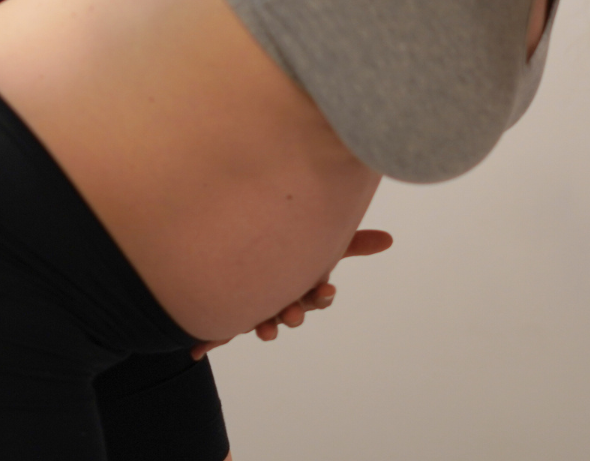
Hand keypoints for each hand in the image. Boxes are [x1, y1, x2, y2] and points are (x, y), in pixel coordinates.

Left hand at [189, 228, 392, 360]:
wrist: (238, 254)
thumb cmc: (290, 248)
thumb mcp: (319, 242)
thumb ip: (352, 241)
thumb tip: (390, 238)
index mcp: (302, 283)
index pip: (317, 293)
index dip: (321, 293)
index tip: (325, 286)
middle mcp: (281, 298)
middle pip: (292, 309)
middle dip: (294, 312)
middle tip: (292, 311)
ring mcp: (257, 306)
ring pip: (263, 320)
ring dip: (266, 325)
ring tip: (266, 327)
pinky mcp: (231, 312)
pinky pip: (222, 328)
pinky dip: (211, 338)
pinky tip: (199, 350)